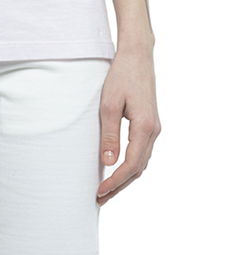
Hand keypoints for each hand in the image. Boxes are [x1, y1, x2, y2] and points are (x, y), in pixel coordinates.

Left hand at [97, 46, 161, 205]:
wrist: (137, 56)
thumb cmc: (121, 76)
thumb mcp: (109, 104)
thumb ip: (109, 134)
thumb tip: (107, 163)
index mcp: (145, 127)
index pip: (131, 165)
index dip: (115, 182)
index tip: (100, 191)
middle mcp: (154, 131)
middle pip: (139, 169)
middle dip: (120, 186)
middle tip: (100, 198)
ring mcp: (155, 128)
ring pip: (142, 162)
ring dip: (126, 178)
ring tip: (107, 189)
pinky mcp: (151, 123)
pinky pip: (142, 151)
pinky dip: (131, 165)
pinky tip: (118, 168)